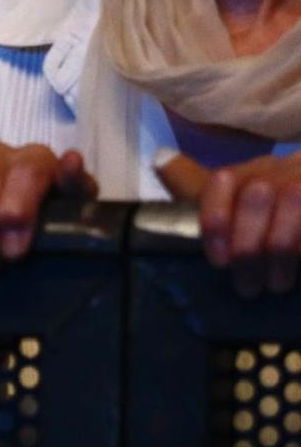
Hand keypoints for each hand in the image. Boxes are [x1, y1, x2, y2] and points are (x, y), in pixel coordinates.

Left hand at [158, 151, 300, 296]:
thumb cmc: (274, 216)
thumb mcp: (236, 205)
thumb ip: (197, 189)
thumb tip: (161, 159)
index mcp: (248, 171)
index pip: (222, 181)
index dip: (215, 219)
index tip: (218, 261)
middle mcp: (278, 169)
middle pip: (255, 195)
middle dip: (247, 246)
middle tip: (245, 287)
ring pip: (290, 201)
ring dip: (280, 251)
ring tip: (273, 286)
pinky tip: (299, 275)